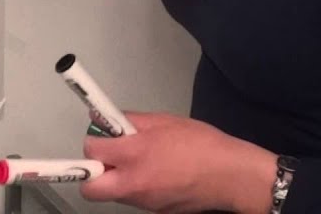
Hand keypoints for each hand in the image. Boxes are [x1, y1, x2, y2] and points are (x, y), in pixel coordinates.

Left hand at [80, 112, 277, 213]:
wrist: (230, 176)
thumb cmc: (202, 144)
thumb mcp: (164, 121)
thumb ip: (130, 121)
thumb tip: (105, 117)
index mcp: (135, 154)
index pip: (92, 151)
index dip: (95, 140)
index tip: (102, 134)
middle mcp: (134, 183)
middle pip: (89, 187)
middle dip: (92, 172)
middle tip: (109, 157)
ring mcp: (143, 202)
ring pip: (112, 194)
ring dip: (115, 179)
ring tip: (139, 162)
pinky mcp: (155, 212)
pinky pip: (134, 199)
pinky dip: (136, 187)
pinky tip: (157, 174)